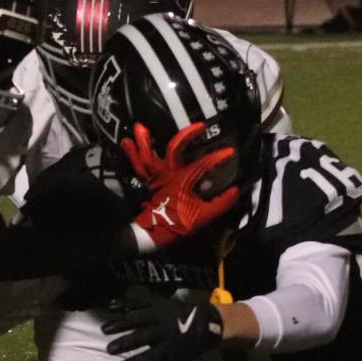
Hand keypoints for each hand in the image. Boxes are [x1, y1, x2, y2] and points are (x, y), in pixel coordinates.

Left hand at [101, 287, 224, 360]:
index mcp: (158, 314)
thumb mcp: (158, 303)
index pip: (136, 318)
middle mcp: (164, 330)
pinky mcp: (176, 360)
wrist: (208, 324)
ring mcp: (171, 346)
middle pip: (142, 336)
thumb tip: (110, 304)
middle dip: (125, 343)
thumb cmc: (176, 312)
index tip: (104, 329)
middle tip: (109, 350)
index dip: (119, 323)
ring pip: (152, 356)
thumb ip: (134, 304)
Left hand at [121, 122, 240, 249]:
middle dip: (186, 135)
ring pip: (148, 154)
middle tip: (198, 125)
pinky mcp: (146, 181)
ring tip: (139, 126)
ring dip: (143, 141)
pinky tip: (126, 142)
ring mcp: (155, 176)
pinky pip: (137, 165)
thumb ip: (221, 203)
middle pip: (175, 148)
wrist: (152, 234)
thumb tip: (235, 191)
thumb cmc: (177, 224)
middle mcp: (168, 173)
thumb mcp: (203, 217)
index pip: (204, 164)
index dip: (218, 157)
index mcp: (183, 180)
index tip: (230, 152)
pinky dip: (132, 154)